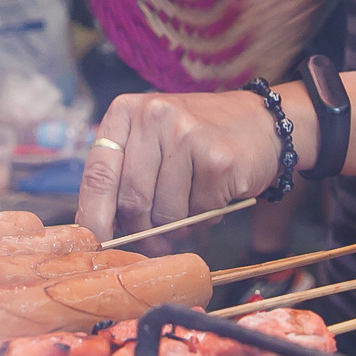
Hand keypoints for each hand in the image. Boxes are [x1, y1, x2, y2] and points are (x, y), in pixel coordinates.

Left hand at [75, 90, 280, 251]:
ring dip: (176, 227)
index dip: (93, 216)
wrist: (262, 123)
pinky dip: (204, 218)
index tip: (94, 244)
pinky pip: (198, 213)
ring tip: (190, 208)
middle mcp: (154, 117)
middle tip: (153, 241)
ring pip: (165, 213)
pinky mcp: (218, 160)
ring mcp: (187, 136)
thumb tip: (94, 229)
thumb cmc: (197, 139)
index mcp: (127, 112)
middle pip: (131, 201)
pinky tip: (214, 197)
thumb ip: (123, 175)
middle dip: (141, 230)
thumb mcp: (152, 141)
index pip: (98, 174)